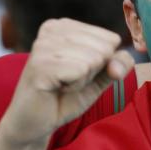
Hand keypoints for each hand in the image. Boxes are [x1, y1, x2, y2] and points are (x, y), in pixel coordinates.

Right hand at [0, 19, 133, 146]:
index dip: (101, 64)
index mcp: (63, 26)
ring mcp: (43, 45)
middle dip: (92, 72)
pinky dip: (74, 86)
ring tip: (60, 85)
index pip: (110, 39)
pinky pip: (80, 70)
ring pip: (93, 59)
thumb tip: (118, 64)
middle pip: (104, 48)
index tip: (76, 73)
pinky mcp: (40, 64)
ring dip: (82, 81)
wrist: (32, 123)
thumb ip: (117, 65)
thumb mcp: (97, 78)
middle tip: (67, 81)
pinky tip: (56, 89)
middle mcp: (51, 30)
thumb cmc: (63, 98)